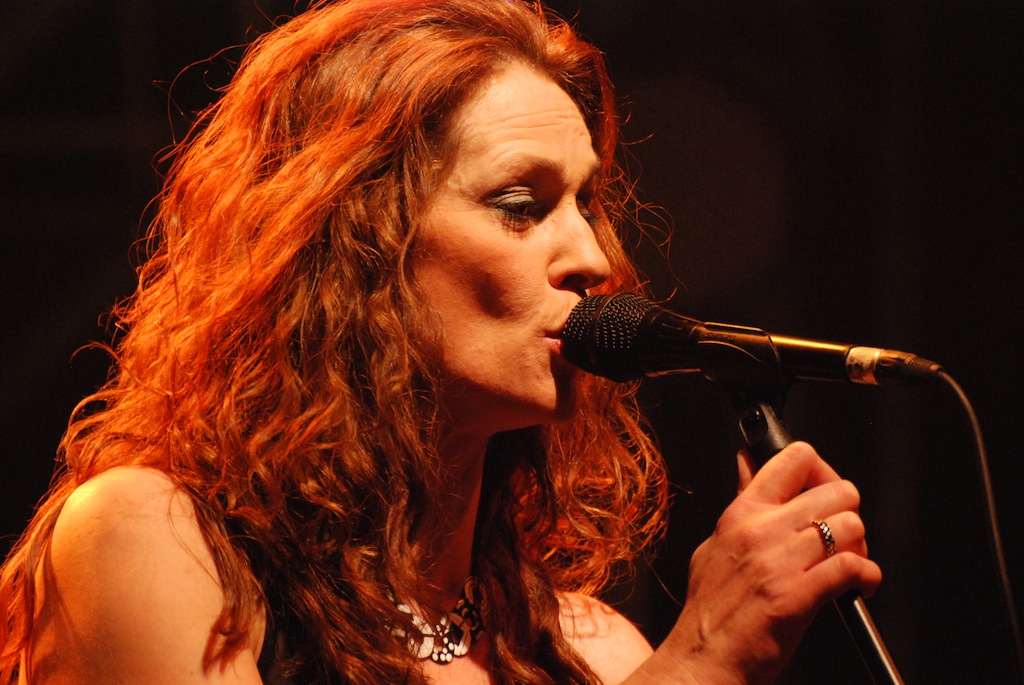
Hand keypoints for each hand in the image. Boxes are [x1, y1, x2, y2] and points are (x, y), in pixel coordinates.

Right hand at [662, 442, 881, 684]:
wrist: (702, 660)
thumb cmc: (710, 611)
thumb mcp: (716, 544)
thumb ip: (740, 502)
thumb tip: (748, 464)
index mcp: (742, 513)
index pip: (794, 459)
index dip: (821, 471)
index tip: (822, 491)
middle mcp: (761, 529)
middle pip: (837, 490)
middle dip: (848, 514)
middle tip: (841, 538)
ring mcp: (779, 561)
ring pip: (851, 525)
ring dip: (860, 547)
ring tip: (847, 566)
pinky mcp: (797, 595)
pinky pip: (852, 567)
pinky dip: (866, 577)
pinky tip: (858, 587)